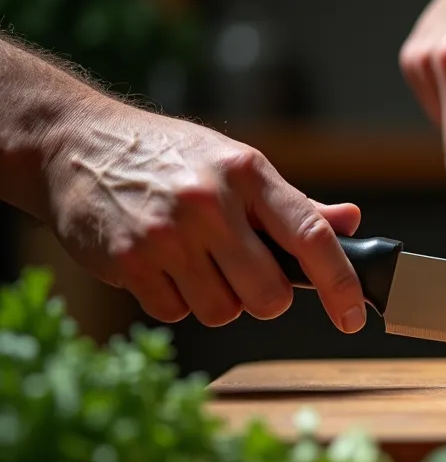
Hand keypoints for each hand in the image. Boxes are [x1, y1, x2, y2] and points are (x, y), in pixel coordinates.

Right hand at [43, 104, 367, 331]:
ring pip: (224, 311)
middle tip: (246, 273)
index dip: (341, 284)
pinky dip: (176, 299)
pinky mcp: (129, 261)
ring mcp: (168, 234)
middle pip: (270, 295)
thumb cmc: (170, 158)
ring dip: (219, 299)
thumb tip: (350, 222)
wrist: (76, 145)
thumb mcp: (236, 165)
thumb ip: (294, 204)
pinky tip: (162, 264)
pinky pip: (176, 312)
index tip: (354, 316)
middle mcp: (210, 202)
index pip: (312, 236)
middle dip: (266, 297)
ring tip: (196, 260)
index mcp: (248, 173)